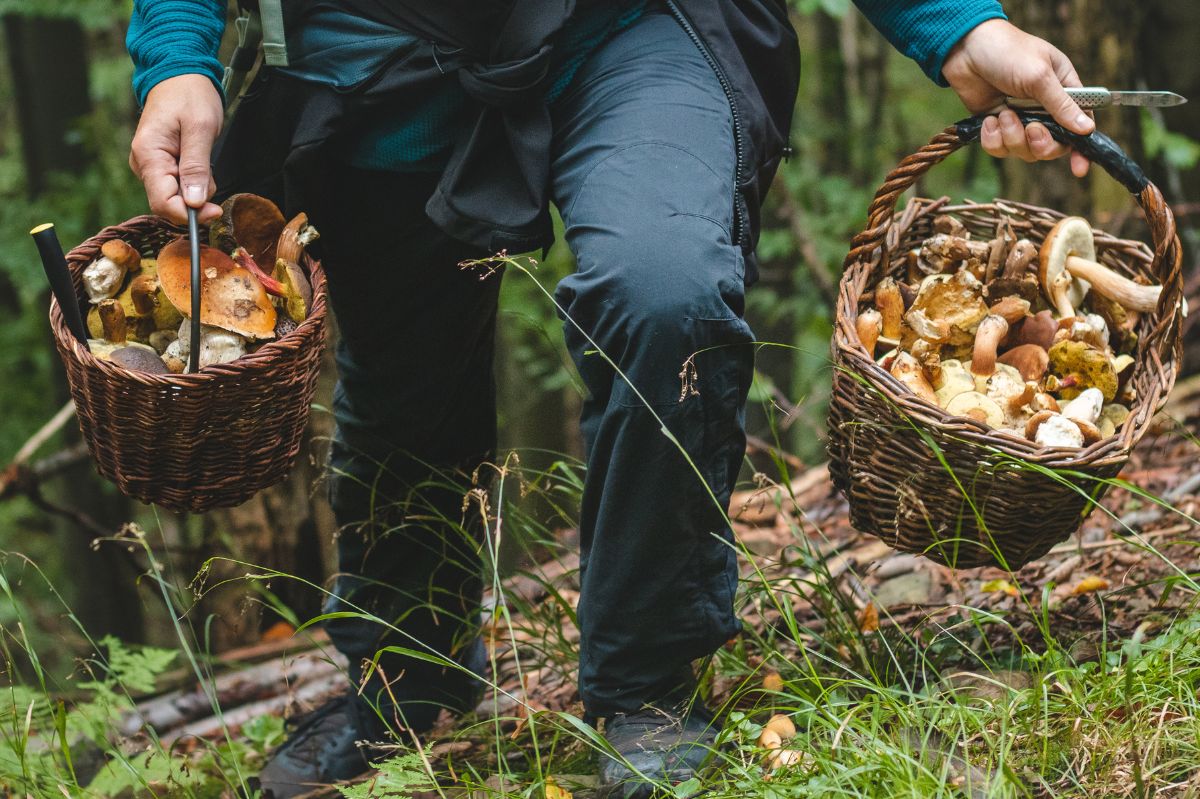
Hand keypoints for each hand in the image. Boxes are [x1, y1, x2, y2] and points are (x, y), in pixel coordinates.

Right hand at [129, 74, 223, 223]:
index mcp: (149, 155)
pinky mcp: (160, 164)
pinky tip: (199, 160)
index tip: (215, 211)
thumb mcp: (200, 129)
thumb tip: (194, 203)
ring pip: (177, 195)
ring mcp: (150, 165)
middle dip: (196, 200)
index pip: (163, 202)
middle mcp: (143, 164)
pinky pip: (179, 184)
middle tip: (212, 175)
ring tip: (204, 158)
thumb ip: (196, 167)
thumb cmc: (190, 95)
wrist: (179, 75)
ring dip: (197, 187)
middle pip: (169, 203)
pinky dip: (195, 179)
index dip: (189, 214)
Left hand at [943, 19, 1092, 176]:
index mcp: (1063, 91)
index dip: (1080, 148)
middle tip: (1031, 128)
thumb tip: (1087, 129)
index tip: (1079, 169)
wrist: (966, 49)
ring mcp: (1018, 119)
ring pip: (1023, 151)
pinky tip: (988, 121)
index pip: (1079, 125)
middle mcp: (1043, 108)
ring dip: (1012, 137)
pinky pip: (999, 148)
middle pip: (1051, 146)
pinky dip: (993, 139)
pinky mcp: (995, 126)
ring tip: (1003, 114)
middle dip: (1040, 144)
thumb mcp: (1039, 76)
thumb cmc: (1008, 52)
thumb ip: (1061, 106)